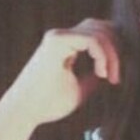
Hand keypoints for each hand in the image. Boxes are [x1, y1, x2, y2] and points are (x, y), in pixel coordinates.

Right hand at [0, 18, 120, 127]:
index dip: (114, 53)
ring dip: (111, 54)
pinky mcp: (56, 42)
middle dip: (116, 50)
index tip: (114, 79)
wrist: (24, 112)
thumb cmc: (49, 104)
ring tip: (109, 76)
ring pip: (98, 31)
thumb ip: (93, 76)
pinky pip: (91, 39)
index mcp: (65, 45)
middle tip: (115, 77)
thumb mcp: (80, 88)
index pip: (99, 34)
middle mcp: (61, 36)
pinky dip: (103, 55)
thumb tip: (110, 69)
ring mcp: (58, 37)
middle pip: (101, 27)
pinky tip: (101, 73)